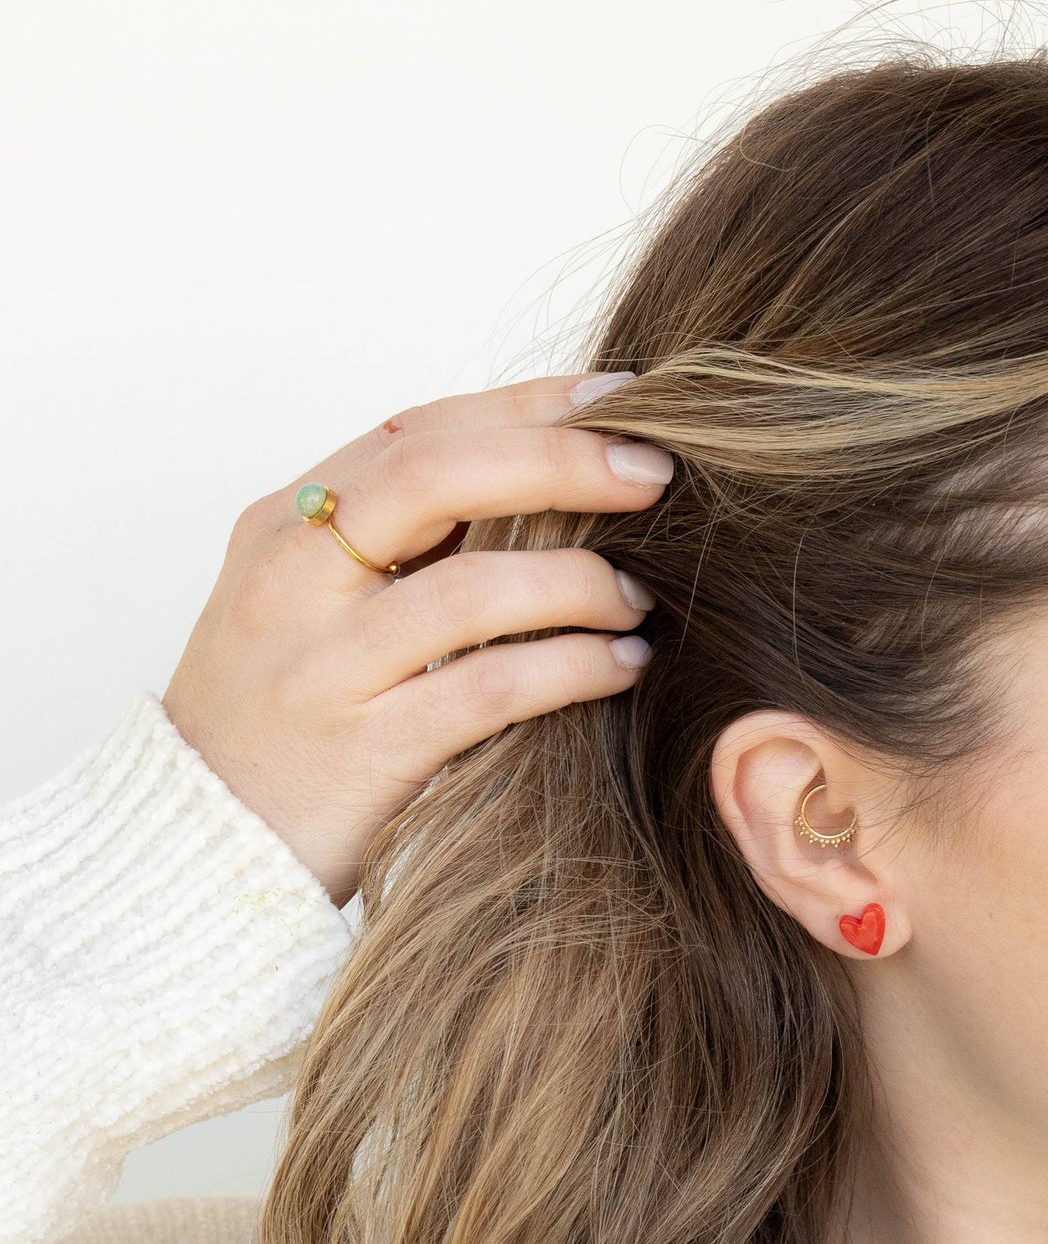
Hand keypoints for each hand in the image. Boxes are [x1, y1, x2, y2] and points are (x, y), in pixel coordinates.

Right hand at [161, 374, 670, 905]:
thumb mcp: (307, 605)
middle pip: (435, 476)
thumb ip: (399, 542)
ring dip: (578, 581)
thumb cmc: (280, 718)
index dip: (525, 405)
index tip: (620, 397)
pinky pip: (490, 690)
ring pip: (471, 589)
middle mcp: (291, 581)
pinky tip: (621, 665)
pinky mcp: (362, 751)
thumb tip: (546, 476)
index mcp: (282, 526)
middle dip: (560, 461)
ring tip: (637, 596)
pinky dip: (572, 668)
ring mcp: (321, 667)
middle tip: (654, 472)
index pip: (415, 431)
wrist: (198, 847)